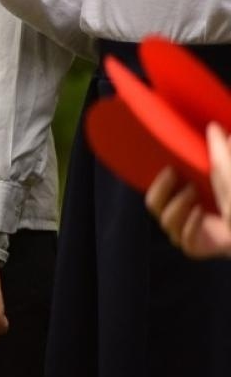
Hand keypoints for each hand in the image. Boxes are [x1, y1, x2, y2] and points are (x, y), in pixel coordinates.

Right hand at [145, 136, 230, 258]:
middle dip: (163, 190)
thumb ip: (221, 155)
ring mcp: (188, 235)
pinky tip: (199, 214)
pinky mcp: (197, 249)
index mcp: (185, 197)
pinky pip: (183, 240)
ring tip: (194, 195)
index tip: (171, 167)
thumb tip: (214, 127)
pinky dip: (189, 225)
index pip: (158, 191)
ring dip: (178, 205)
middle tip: (178, 177)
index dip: (159, 181)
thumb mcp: (229, 176)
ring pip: (165, 221)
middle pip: (153, 205)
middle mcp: (182, 216)